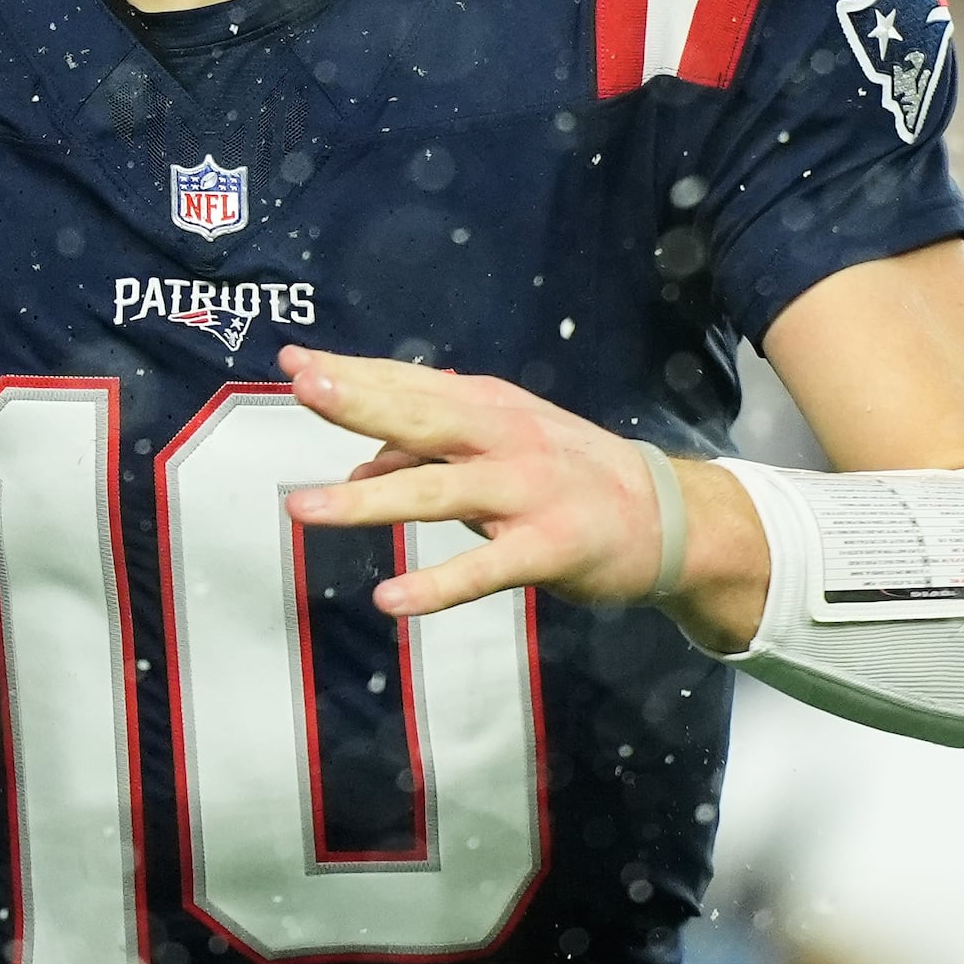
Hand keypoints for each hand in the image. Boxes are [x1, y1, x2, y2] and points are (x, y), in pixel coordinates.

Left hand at [277, 345, 764, 643]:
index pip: (411, 384)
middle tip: (304, 389)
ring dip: (368, 501)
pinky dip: (437, 584)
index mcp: (490, 407)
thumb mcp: (498, 450)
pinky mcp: (548, 548)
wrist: (669, 517)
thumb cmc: (567, 477)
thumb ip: (426, 456)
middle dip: (361, 402)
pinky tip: (392, 599)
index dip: (353, 373)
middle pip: (421, 418)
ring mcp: (527, 492)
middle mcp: (506, 439)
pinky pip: (484, 569)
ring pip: (438, 493)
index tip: (294, 363)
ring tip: (303, 507)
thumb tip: (357, 469)